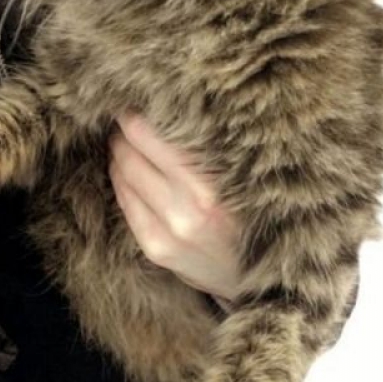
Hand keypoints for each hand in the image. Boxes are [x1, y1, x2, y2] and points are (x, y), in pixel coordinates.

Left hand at [108, 114, 241, 301]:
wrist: (262, 281)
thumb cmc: (256, 216)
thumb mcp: (245, 178)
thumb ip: (211, 149)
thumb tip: (169, 109)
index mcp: (211, 186)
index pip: (148, 135)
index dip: (135, 113)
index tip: (136, 100)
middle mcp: (186, 210)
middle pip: (130, 151)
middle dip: (124, 130)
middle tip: (127, 116)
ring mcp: (167, 232)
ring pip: (122, 173)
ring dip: (119, 152)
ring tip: (127, 141)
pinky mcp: (155, 248)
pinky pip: (124, 201)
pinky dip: (120, 179)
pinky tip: (127, 171)